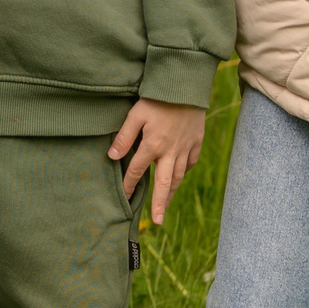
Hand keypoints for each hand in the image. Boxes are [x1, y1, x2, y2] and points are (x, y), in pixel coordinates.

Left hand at [109, 99, 206, 226]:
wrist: (186, 86)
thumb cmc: (157, 98)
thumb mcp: (136, 114)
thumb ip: (124, 137)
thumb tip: (112, 156)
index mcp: (153, 146)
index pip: (138, 170)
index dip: (130, 184)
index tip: (125, 197)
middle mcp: (171, 152)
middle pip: (164, 184)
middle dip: (160, 204)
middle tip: (157, 222)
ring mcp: (186, 148)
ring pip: (179, 175)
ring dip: (172, 192)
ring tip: (167, 205)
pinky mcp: (196, 141)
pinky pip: (191, 162)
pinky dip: (185, 171)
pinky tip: (180, 176)